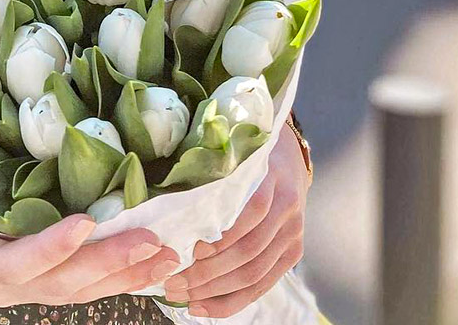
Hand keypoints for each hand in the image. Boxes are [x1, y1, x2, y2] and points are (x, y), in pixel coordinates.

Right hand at [0, 170, 180, 307]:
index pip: (13, 264)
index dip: (50, 250)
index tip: (87, 223)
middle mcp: (0, 282)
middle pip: (61, 281)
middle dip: (110, 264)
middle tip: (156, 241)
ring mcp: (20, 282)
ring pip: (79, 285)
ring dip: (125, 271)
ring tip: (170, 255)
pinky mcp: (34, 272)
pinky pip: (80, 277)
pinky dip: (118, 269)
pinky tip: (151, 258)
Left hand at [162, 119, 309, 318]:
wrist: (287, 156)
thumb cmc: (245, 152)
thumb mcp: (231, 150)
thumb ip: (209, 170)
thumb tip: (165, 195)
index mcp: (270, 176)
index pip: (250, 212)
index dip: (219, 236)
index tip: (186, 249)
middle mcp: (287, 207)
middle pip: (249, 251)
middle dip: (207, 272)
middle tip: (172, 281)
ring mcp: (293, 233)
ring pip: (254, 274)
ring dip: (215, 291)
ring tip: (182, 295)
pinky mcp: (292, 253)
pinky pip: (262, 286)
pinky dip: (232, 301)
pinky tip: (204, 307)